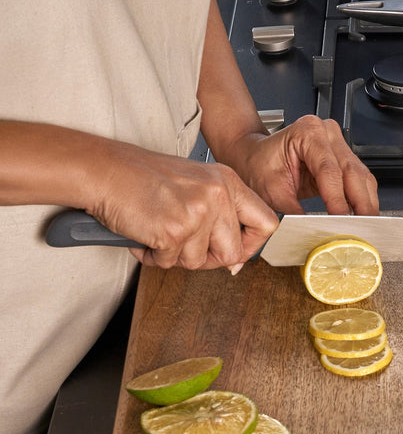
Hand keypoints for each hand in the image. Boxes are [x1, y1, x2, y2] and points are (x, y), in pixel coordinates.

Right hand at [89, 142, 277, 269]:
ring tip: (159, 232)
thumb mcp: (196, 185)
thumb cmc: (143, 178)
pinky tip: (145, 234)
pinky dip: (153, 256)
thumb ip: (222, 217)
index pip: (267, 223)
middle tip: (185, 247)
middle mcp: (218, 195)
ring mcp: (198, 213)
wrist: (104, 170)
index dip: (253, 245)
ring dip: (175, 256)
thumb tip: (237, 262)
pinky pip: (170, 262)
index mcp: (228, 182)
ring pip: (199, 262)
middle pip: (234, 253)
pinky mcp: (175, 230)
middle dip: (208, 259)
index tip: (237, 251)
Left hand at [222, 115, 379, 215]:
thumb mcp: (271, 191)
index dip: (338, 199)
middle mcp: (327, 133)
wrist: (254, 157)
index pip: (329, 170)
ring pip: (362, 177)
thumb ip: (295, 211)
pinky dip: (362, 200)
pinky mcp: (343, 158)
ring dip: (366, 203)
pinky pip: (360, 180)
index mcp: (307, 132)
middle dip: (361, 204)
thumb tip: (315, 230)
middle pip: (353, 172)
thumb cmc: (258, 165)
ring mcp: (338, 144)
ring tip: (366, 227)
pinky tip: (362, 216)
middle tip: (364, 229)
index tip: (342, 221)